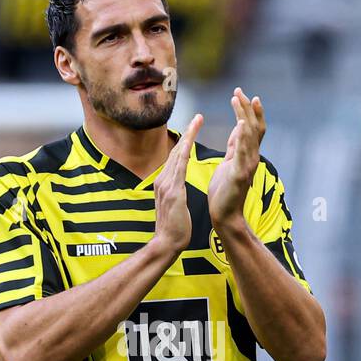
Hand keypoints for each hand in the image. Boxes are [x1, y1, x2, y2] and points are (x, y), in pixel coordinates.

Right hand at [152, 112, 202, 256]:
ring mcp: (166, 184)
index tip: (193, 129)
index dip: (185, 142)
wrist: (167, 244)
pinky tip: (191, 141)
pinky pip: (180, 166)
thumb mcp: (174, 206)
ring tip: (197, 121)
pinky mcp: (172, 191)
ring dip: (188, 136)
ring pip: (177, 154)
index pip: (175, 158)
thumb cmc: (174, 229)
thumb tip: (177, 189)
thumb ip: (175, 194)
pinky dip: (186, 151)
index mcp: (164, 183)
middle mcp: (162, 180)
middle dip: (187, 133)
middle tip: (198, 116)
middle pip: (176, 151)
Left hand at [208, 88, 265, 229]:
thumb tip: (239, 128)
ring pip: (251, 137)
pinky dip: (243, 138)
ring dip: (245, 116)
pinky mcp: (240, 175)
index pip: (251, 128)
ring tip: (240, 100)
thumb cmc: (225, 192)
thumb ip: (235, 147)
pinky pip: (243, 153)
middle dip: (248, 108)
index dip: (247, 110)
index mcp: (246, 155)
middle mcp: (251, 158)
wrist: (224, 216)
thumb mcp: (228, 163)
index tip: (240, 93)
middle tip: (240, 91)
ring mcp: (247, 166)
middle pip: (254, 127)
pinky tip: (241, 124)